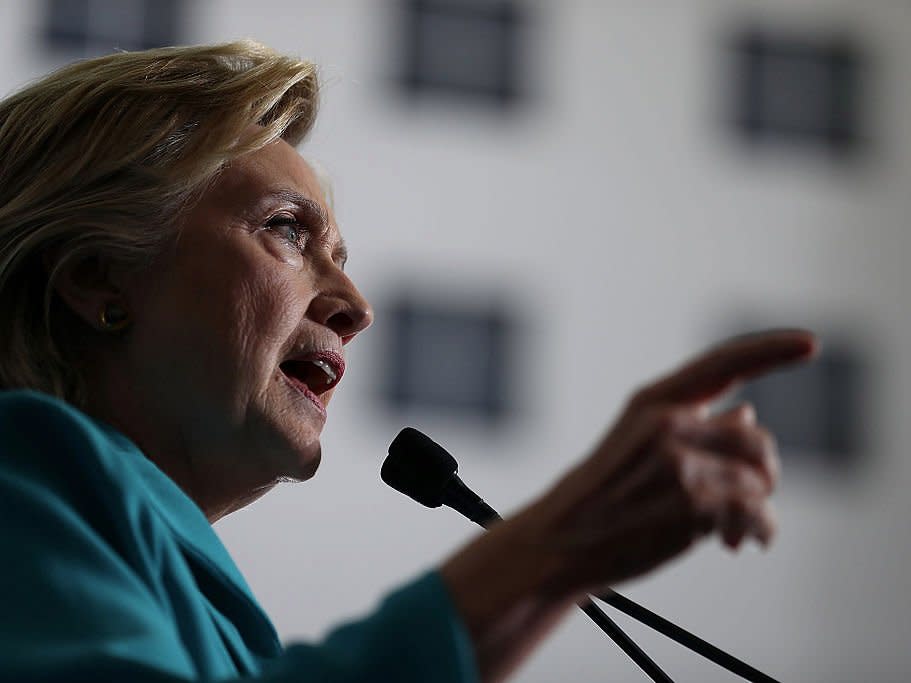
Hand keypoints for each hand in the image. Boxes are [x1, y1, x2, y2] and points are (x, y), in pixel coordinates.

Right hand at [439, 329, 816, 682]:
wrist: (559, 541)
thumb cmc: (600, 497)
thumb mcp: (636, 446)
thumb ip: (690, 426)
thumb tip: (747, 412)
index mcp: (651, 401)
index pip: (721, 363)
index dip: (770, 350)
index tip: (810, 345)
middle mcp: (665, 422)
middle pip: (754, 436)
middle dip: (762, 472)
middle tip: (751, 499)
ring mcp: (678, 460)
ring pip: (759, 478)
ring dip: (758, 508)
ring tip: (736, 531)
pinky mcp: (691, 502)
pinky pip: (757, 513)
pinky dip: (758, 532)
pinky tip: (737, 543)